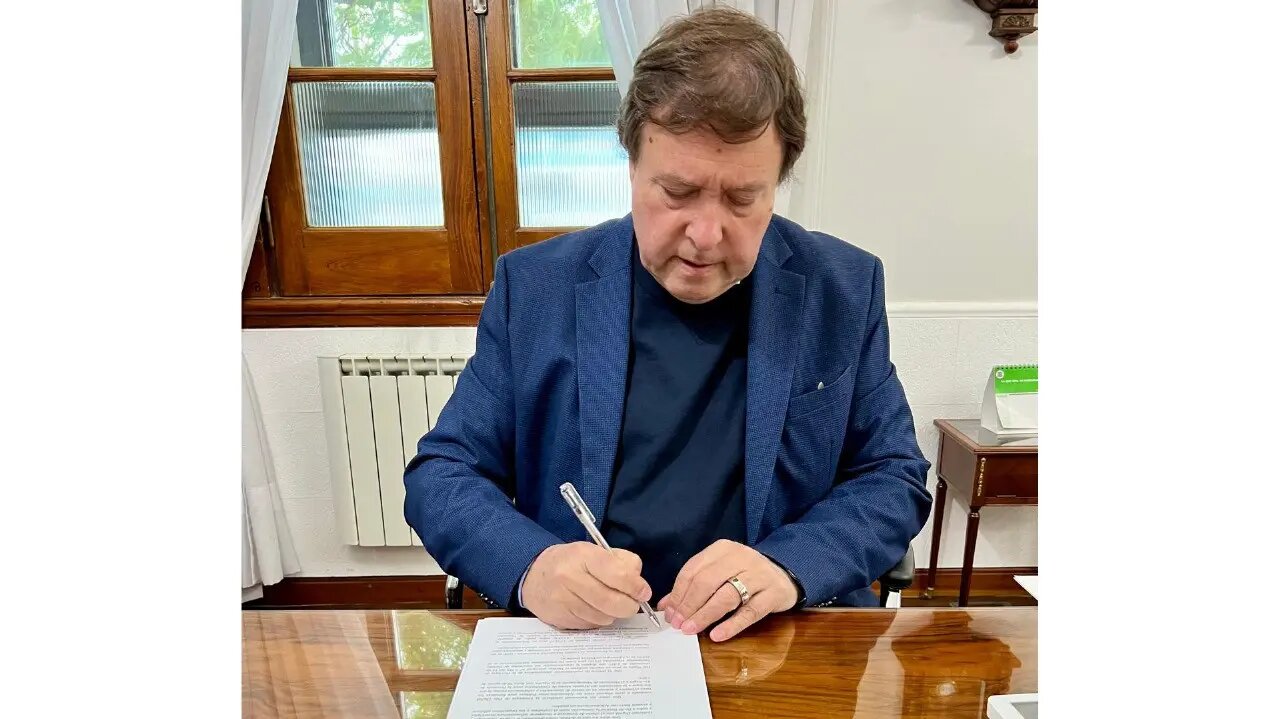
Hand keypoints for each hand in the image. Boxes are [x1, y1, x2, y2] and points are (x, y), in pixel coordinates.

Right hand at [522, 542, 651, 629]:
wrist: (533, 576)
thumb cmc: (571, 562)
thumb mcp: (595, 551)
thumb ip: (621, 562)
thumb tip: (640, 585)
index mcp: (583, 556)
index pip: (618, 574)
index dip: (636, 587)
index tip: (643, 592)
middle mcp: (570, 577)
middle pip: (613, 601)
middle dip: (629, 606)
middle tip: (632, 604)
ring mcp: (563, 600)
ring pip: (604, 617)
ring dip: (613, 614)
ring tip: (609, 603)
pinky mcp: (560, 618)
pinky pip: (591, 625)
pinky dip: (599, 619)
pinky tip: (594, 609)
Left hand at [656, 539, 798, 641]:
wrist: (784, 574)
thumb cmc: (745, 575)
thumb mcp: (719, 573)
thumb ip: (693, 586)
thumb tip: (666, 607)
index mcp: (722, 550)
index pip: (693, 570)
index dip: (678, 593)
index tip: (668, 613)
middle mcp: (740, 558)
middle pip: (707, 582)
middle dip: (688, 605)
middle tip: (677, 624)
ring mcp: (758, 575)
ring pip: (726, 596)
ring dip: (705, 614)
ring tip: (691, 629)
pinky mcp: (773, 594)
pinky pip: (750, 612)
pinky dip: (732, 624)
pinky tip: (717, 635)